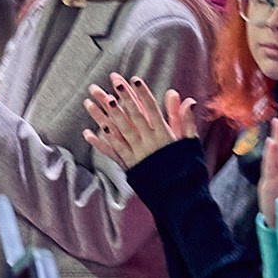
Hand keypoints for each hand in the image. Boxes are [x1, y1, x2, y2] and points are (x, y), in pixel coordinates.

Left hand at [82, 74, 198, 170]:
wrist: (180, 198)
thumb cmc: (187, 170)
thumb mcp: (189, 144)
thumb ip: (185, 121)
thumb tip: (187, 100)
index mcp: (164, 136)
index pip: (151, 109)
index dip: (142, 94)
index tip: (134, 79)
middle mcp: (148, 143)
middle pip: (132, 116)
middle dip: (122, 96)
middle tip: (113, 79)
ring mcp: (137, 155)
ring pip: (118, 131)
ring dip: (103, 115)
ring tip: (91, 101)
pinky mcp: (129, 167)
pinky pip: (112, 153)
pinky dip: (100, 143)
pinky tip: (88, 132)